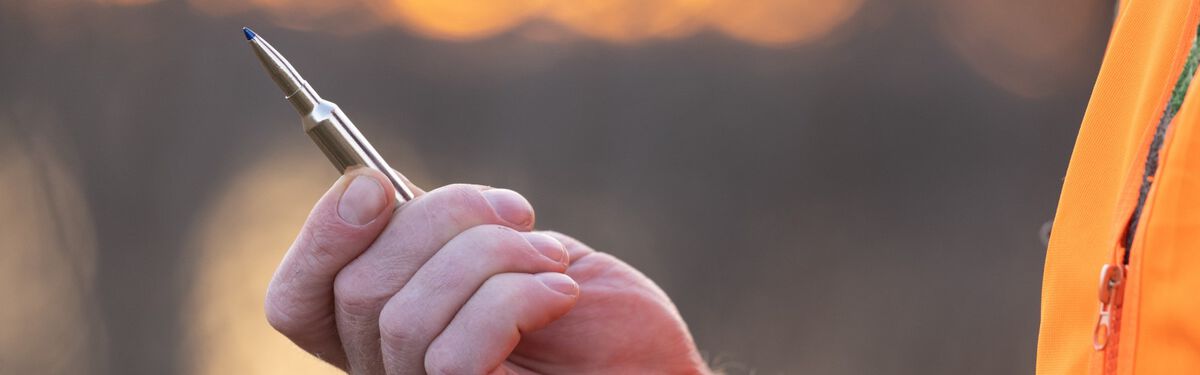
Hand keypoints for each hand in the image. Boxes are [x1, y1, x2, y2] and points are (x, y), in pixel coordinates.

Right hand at [264, 168, 708, 373]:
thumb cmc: (600, 320)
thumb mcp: (514, 255)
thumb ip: (442, 234)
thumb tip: (368, 185)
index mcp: (388, 333)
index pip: (297, 301)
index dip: (320, 236)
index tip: (372, 183)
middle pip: (357, 289)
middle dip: (443, 222)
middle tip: (518, 213)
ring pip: (402, 316)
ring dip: (493, 260)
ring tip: (553, 261)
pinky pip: (452, 355)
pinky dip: (514, 301)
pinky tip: (560, 294)